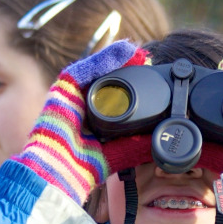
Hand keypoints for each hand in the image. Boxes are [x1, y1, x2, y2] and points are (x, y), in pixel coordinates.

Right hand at [13, 40, 145, 205]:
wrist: (61, 171)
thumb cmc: (85, 168)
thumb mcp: (120, 153)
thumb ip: (137, 145)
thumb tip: (161, 139)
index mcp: (97, 120)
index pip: (117, 97)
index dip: (133, 87)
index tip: (152, 78)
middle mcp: (84, 106)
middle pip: (107, 80)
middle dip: (126, 69)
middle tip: (147, 60)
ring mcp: (73, 97)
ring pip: (96, 71)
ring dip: (116, 60)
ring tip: (137, 53)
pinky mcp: (62, 90)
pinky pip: (82, 70)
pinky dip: (101, 60)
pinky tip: (119, 52)